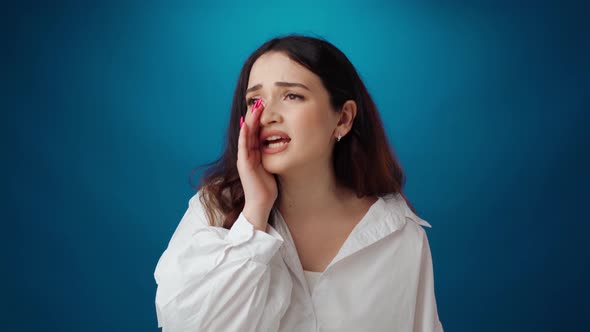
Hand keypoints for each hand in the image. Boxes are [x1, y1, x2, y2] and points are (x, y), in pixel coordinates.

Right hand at [237, 99, 277, 229]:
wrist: (261, 204)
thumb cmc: (269, 188)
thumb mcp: (274, 167)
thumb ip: (275, 156)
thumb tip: (288, 146)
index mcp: (255, 154)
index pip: (256, 133)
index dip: (260, 119)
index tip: (266, 106)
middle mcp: (248, 154)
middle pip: (250, 130)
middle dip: (254, 115)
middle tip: (260, 101)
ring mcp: (244, 158)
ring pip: (246, 135)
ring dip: (249, 120)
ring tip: (254, 107)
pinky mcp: (243, 164)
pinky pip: (243, 146)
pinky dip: (244, 134)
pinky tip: (247, 124)